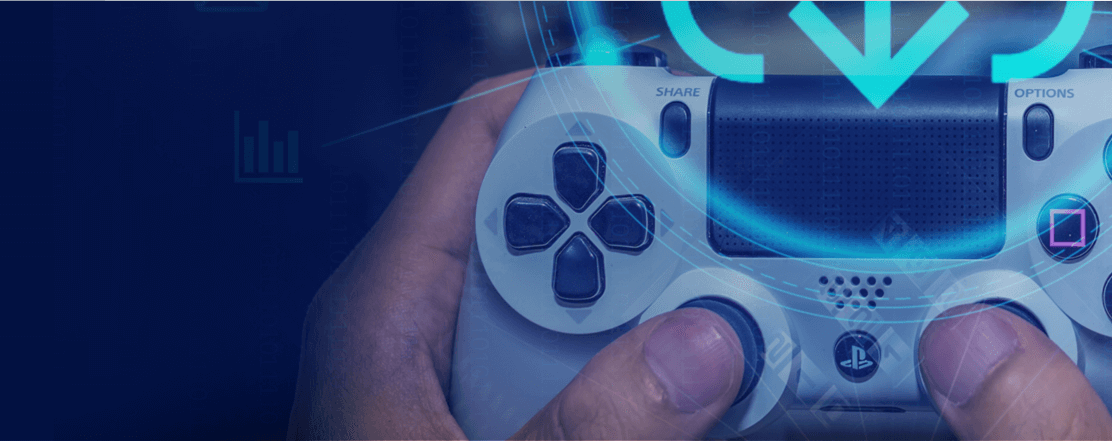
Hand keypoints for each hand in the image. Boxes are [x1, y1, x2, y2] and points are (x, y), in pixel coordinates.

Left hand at [288, 70, 745, 439]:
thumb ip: (596, 429)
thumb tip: (703, 351)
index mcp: (382, 308)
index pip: (477, 152)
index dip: (576, 125)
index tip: (676, 137)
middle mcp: (414, 327)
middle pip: (543, 231)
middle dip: (638, 237)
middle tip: (729, 259)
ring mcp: (451, 383)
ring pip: (570, 312)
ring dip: (646, 322)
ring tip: (725, 338)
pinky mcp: (488, 430)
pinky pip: (571, 378)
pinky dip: (627, 382)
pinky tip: (680, 401)